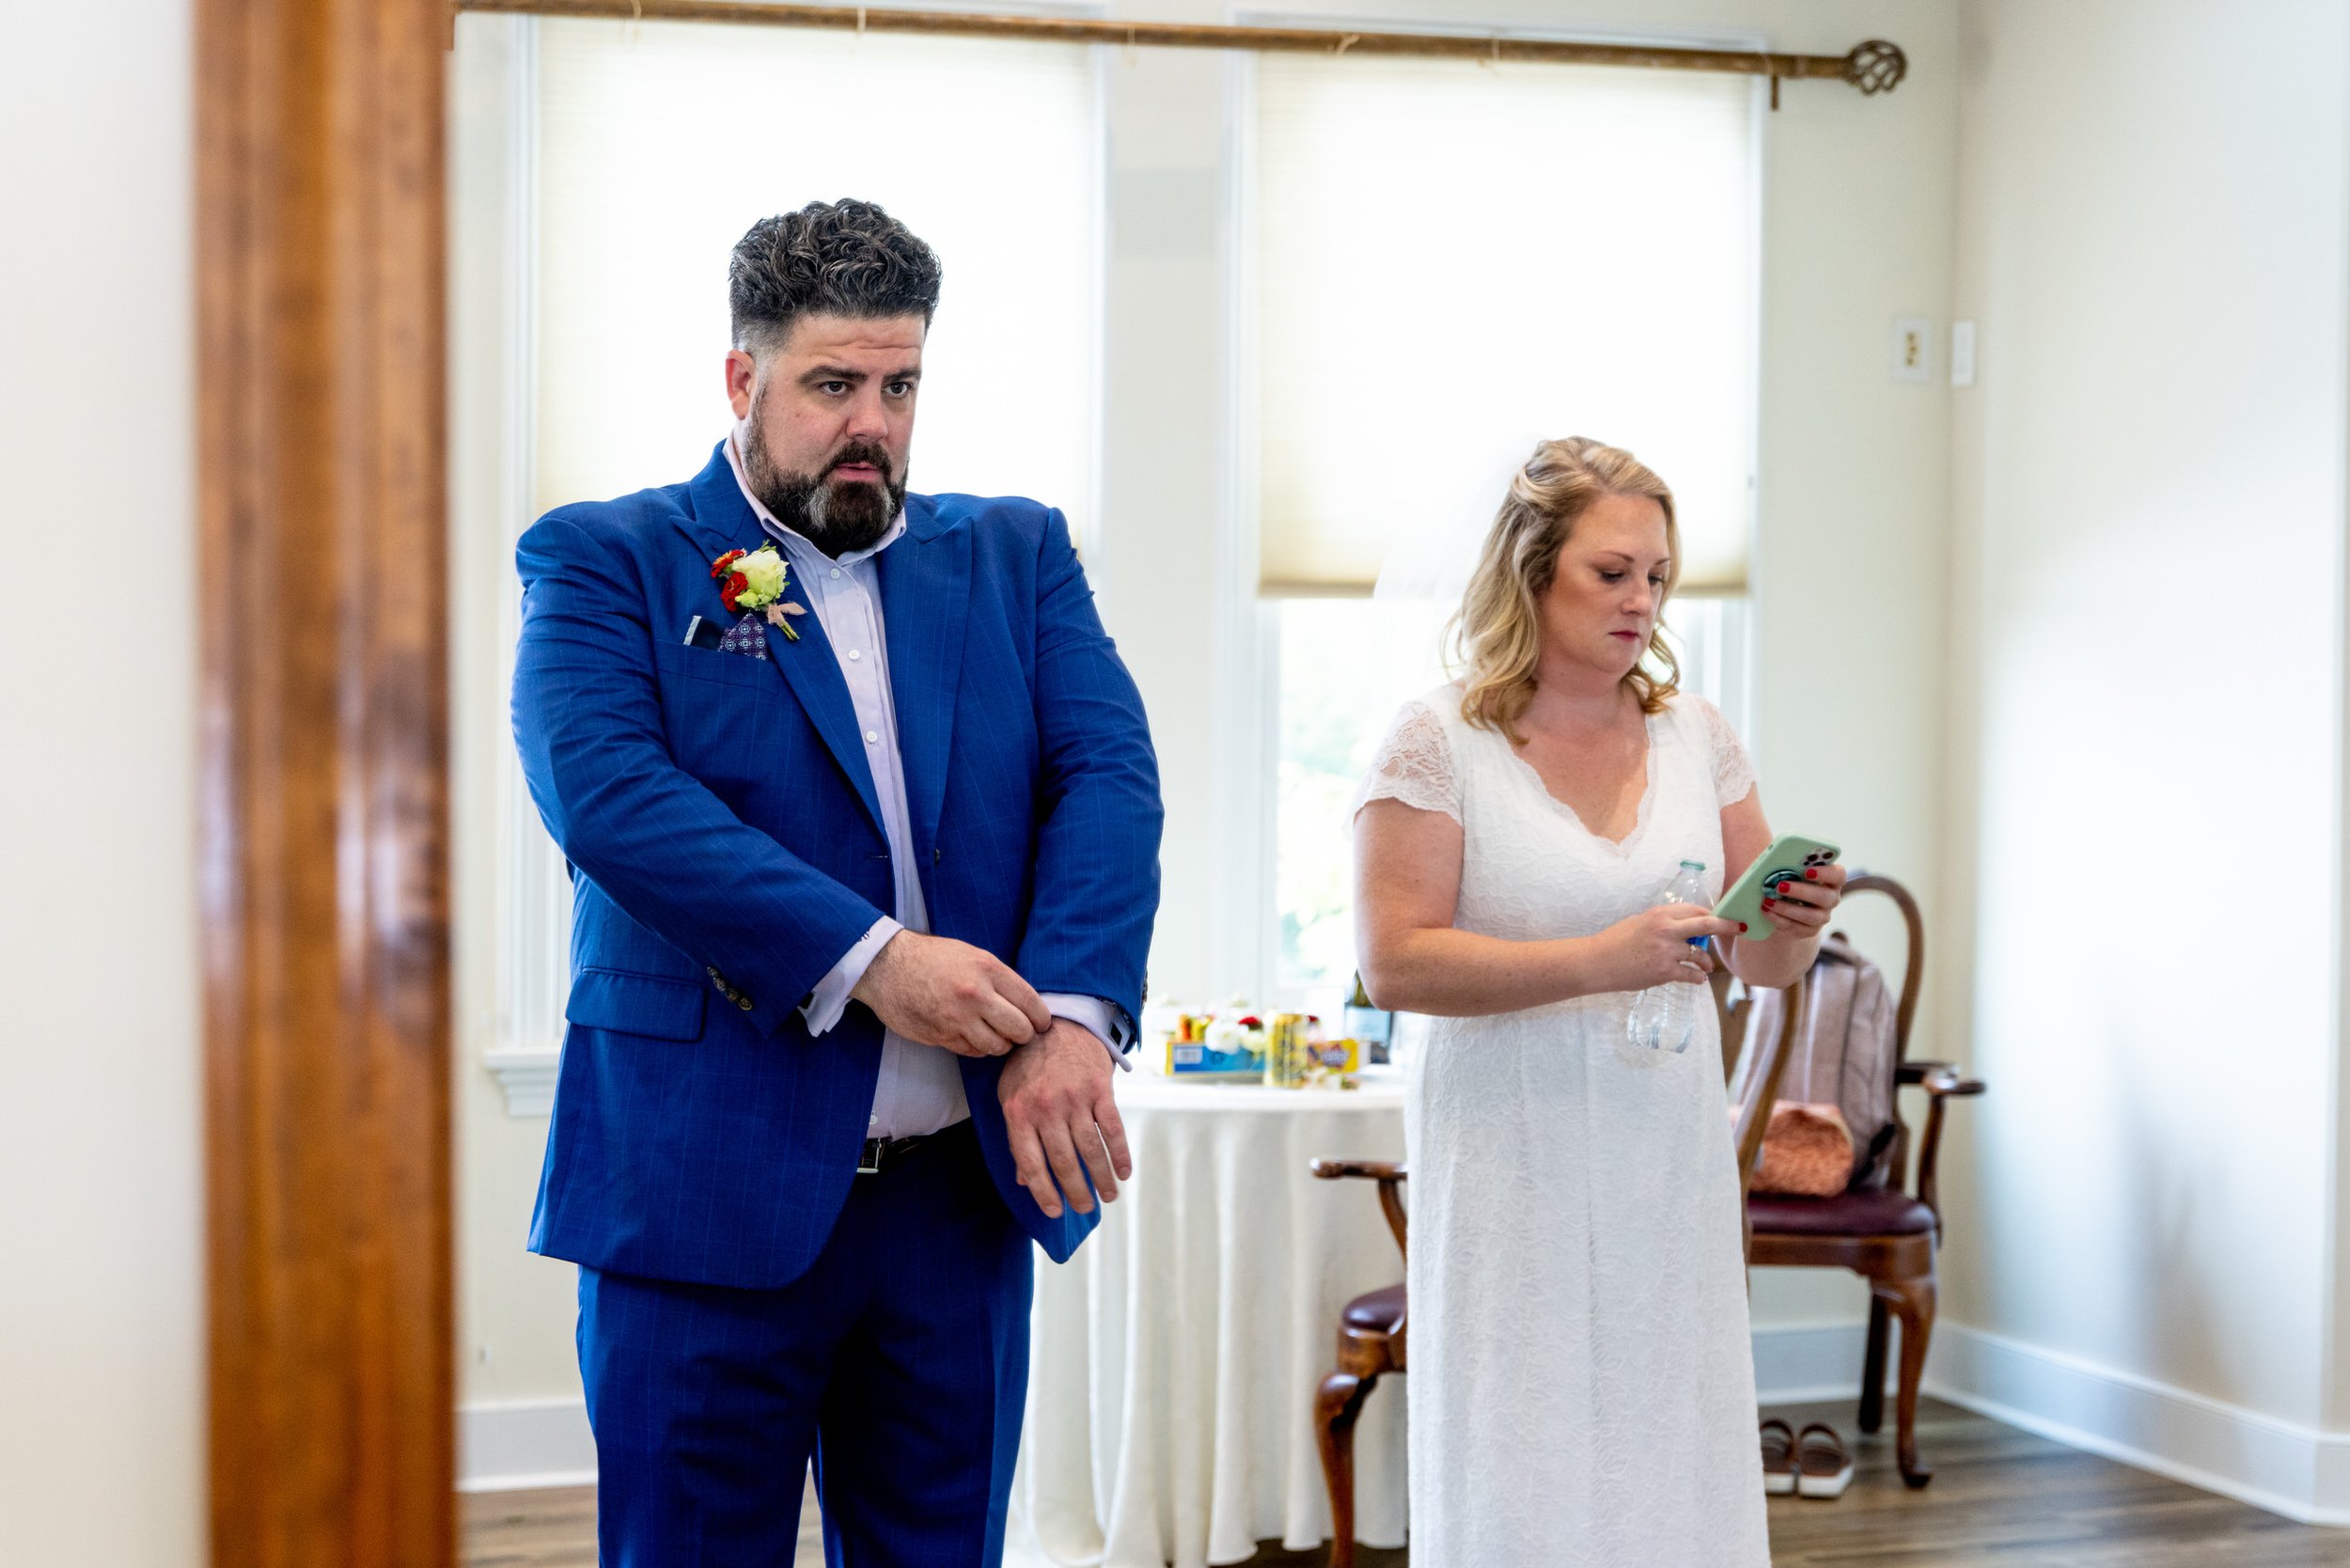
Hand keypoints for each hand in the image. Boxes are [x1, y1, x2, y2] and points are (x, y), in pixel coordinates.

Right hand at [849, 930, 1052, 1057]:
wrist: (887, 966)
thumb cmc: (932, 958)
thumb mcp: (972, 955)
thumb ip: (999, 978)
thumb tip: (1027, 1004)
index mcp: (988, 969)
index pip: (1032, 1003)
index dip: (1041, 1018)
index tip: (1041, 1023)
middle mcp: (976, 994)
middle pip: (1020, 1030)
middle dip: (1024, 1035)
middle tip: (1020, 1032)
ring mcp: (958, 1018)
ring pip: (998, 1046)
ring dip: (1001, 1044)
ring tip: (996, 1035)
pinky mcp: (941, 1035)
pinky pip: (973, 1051)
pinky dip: (977, 1048)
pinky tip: (972, 1035)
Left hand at [999, 1019, 1132, 1219]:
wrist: (1059, 1024)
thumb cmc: (1029, 1064)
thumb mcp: (1011, 1097)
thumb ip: (1017, 1137)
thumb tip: (1024, 1179)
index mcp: (1020, 1112)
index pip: (1031, 1162)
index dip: (1043, 1191)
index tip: (1054, 1211)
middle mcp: (1046, 1108)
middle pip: (1064, 1161)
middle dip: (1076, 1191)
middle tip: (1084, 1208)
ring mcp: (1075, 1098)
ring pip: (1091, 1149)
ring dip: (1101, 1178)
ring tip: (1108, 1196)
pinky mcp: (1100, 1090)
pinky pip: (1112, 1128)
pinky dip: (1120, 1153)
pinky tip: (1124, 1171)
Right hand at [1597, 903, 1739, 990]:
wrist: (1598, 962)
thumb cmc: (1616, 940)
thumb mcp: (1640, 921)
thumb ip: (1664, 922)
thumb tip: (1687, 927)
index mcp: (1660, 914)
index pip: (1695, 910)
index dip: (1711, 915)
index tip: (1721, 919)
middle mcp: (1667, 930)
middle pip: (1706, 925)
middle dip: (1727, 926)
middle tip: (1739, 929)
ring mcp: (1667, 952)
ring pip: (1700, 955)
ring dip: (1706, 962)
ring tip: (1706, 967)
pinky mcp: (1665, 972)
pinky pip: (1691, 975)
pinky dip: (1698, 977)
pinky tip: (1698, 978)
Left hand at [1756, 862, 1845, 940]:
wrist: (1784, 905)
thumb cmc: (1788, 878)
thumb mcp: (1789, 868)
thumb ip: (1788, 862)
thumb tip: (1773, 860)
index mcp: (1831, 879)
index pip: (1838, 875)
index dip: (1825, 873)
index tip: (1807, 871)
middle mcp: (1831, 898)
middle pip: (1824, 897)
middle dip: (1801, 891)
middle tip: (1780, 886)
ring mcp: (1822, 916)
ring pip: (1810, 916)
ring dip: (1787, 908)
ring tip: (1768, 900)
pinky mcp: (1810, 930)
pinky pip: (1796, 927)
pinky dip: (1778, 918)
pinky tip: (1766, 910)